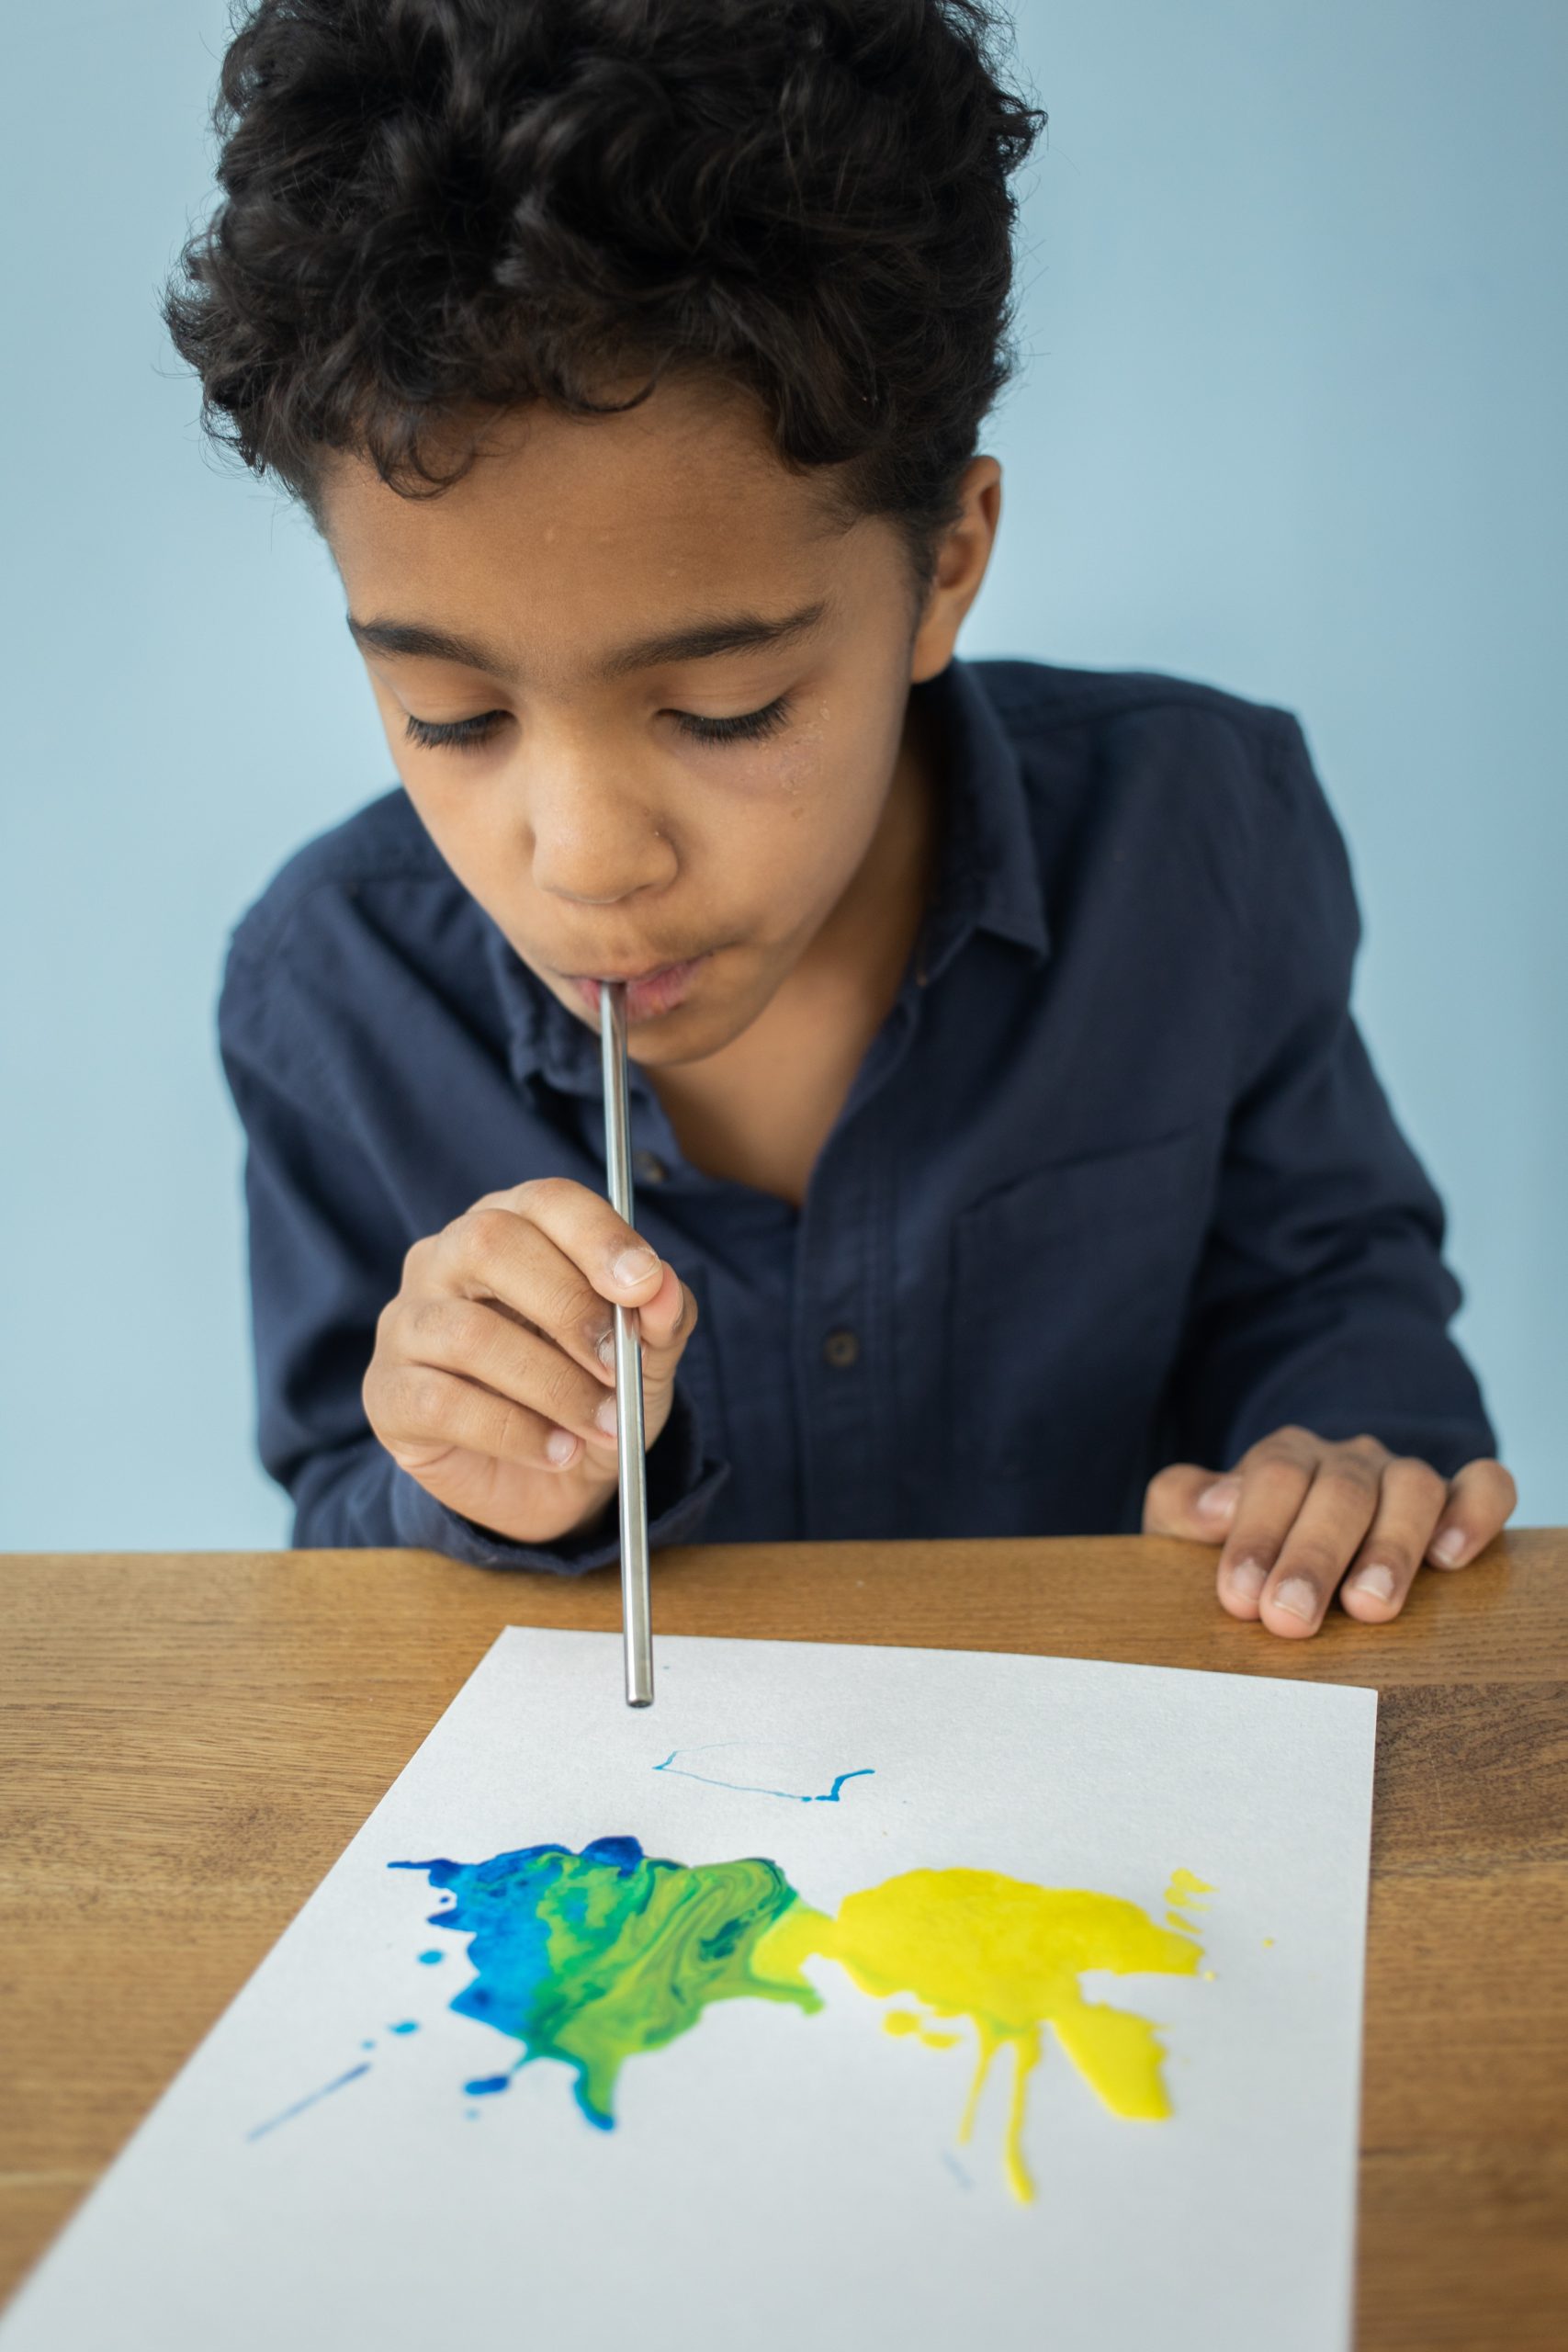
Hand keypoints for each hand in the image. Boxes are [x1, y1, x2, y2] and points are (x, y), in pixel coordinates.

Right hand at [363, 1177, 696, 1545]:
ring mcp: (407, 1324)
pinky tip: (558, 1451)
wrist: (550, 1487)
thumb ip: (659, 1320)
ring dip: (552, 1386)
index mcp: (513, 1226)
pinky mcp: (387, 1393)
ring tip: (603, 1426)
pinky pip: (442, 1401)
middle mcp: (445, 1260)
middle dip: (570, 1307)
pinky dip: (514, 1432)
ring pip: (467, 1332)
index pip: (545, 1201)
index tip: (643, 1284)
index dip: (596, 1236)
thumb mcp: (645, 1360)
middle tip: (621, 1369)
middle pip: (490, 1243)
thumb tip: (662, 1288)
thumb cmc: (591, 1395)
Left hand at [1143, 1425, 1516, 1637]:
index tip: (1240, 1596)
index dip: (1258, 1535)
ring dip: (1390, 1548)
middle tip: (1290, 1618)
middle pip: (1340, 1490)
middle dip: (1313, 1557)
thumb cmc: (1245, 1552)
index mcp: (1284, 1459)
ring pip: (1412, 1487)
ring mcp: (1404, 1481)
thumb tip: (1218, 1505)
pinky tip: (1450, 1557)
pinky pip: (1485, 1487)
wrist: (1296, 1556)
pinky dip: (1475, 1512)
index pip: (1275, 1477)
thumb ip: (1183, 1505)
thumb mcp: (1190, 1528)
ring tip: (1370, 1607)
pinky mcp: (1456, 1506)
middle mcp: (1348, 1462)